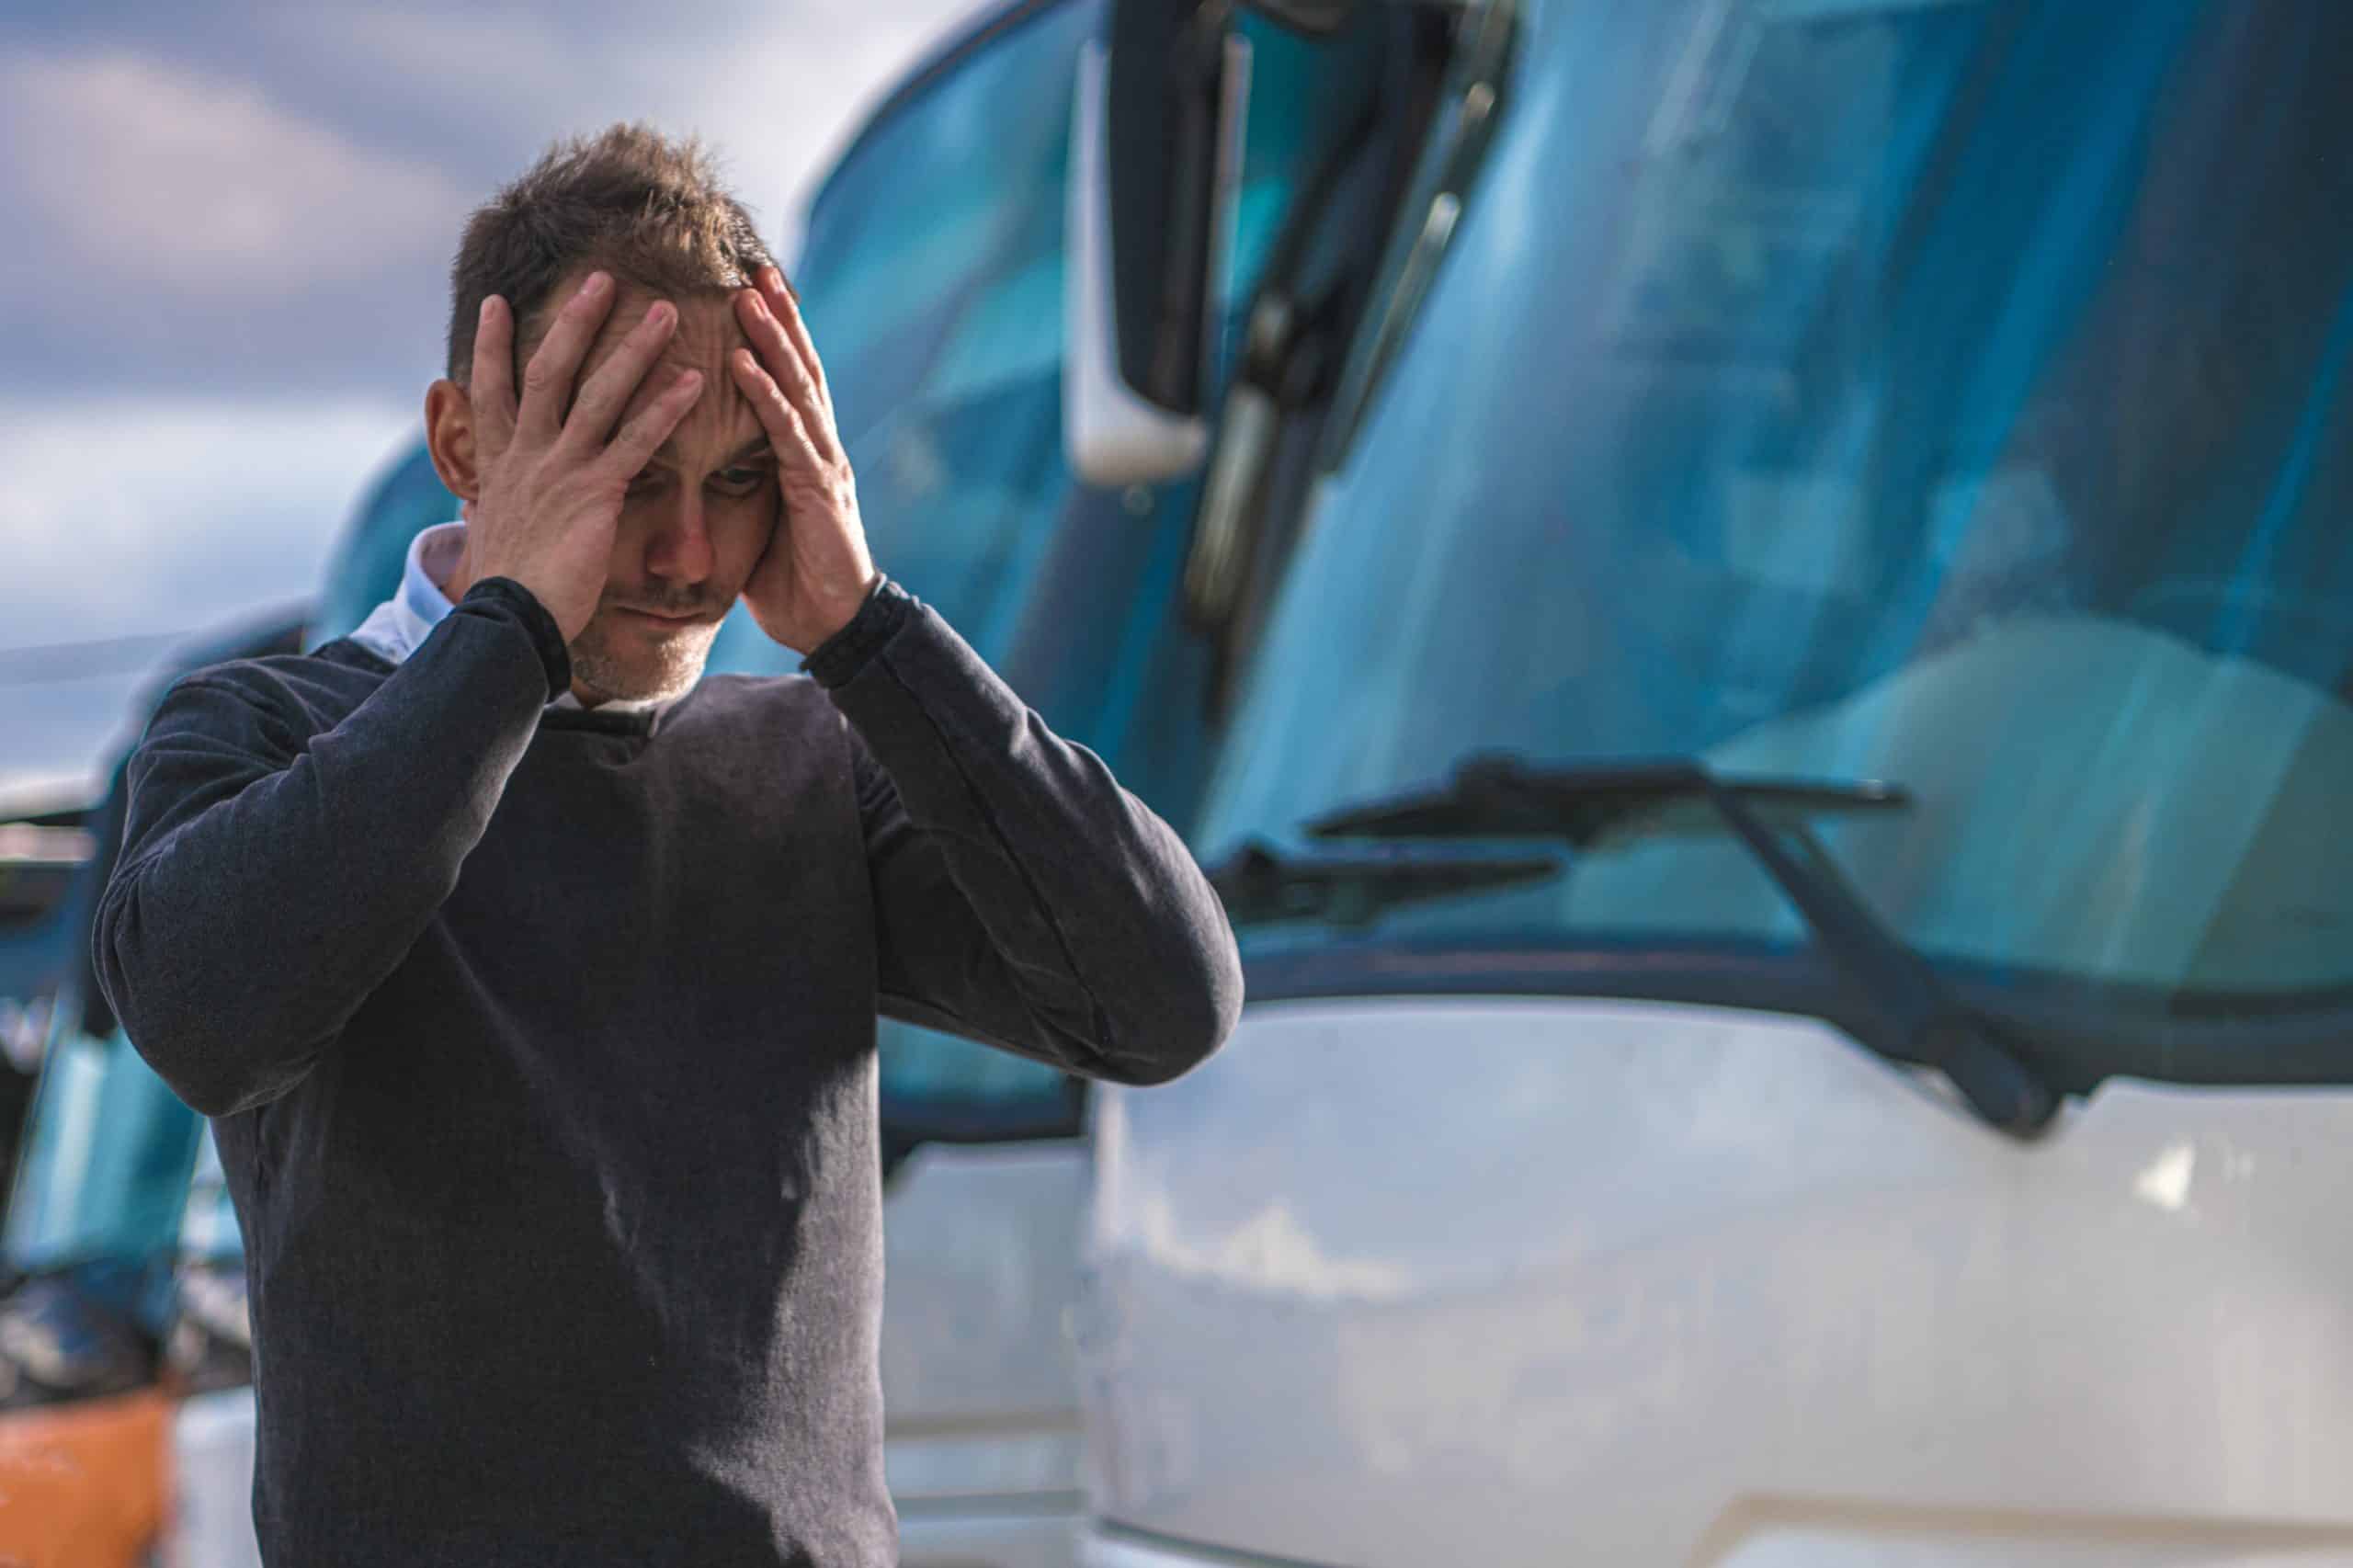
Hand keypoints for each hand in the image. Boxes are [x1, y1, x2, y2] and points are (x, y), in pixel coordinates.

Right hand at [463, 272, 704, 640]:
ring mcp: (561, 469)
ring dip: (634, 347)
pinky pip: (638, 439)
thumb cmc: (511, 587)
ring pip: (599, 392)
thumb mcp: (498, 530)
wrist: (511, 621)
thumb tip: (490, 495)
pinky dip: (665, 406)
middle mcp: (528, 455)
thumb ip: (502, 500)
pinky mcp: (596, 493)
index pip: (490, 390)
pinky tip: (694, 380)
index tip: (494, 303)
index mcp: (502, 463)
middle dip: (577, 321)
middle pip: (549, 370)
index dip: (491, 345)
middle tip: (603, 276)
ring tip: (666, 310)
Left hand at [730, 267, 877, 653]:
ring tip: (747, 296)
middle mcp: (820, 449)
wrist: (833, 627)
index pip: (791, 383)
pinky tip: (746, 364)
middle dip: (780, 318)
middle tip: (756, 268)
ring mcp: (824, 466)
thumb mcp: (759, 524)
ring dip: (772, 340)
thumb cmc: (793, 581)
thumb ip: (742, 487)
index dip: (776, 337)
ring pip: (798, 389)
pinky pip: (787, 434)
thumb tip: (704, 469)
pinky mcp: (818, 491)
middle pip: (801, 369)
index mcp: (806, 455)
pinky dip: (767, 395)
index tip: (753, 290)